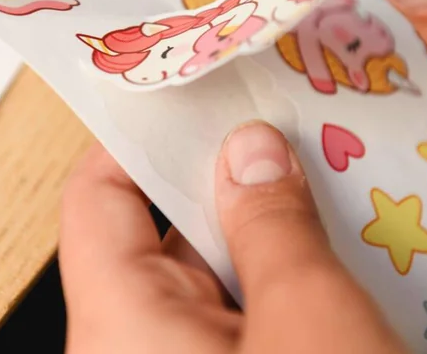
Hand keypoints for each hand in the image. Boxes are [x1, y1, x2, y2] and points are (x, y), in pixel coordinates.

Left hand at [60, 122, 406, 353]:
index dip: (135, 138)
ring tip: (312, 167)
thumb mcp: (307, 326)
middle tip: (274, 122)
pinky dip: (280, 264)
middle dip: (221, 172)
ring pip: (213, 263)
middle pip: (162, 224)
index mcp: (120, 322)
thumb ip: (272, 223)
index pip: (96, 195)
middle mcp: (137, 342)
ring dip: (262, 217)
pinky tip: (329, 236)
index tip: (185, 96)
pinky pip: (245, 302)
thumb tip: (250, 145)